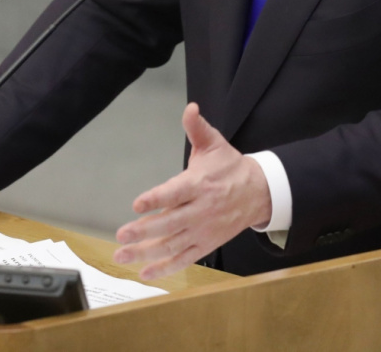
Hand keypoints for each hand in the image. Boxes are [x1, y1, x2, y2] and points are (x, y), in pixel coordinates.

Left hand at [113, 102, 271, 279]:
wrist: (259, 193)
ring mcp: (203, 231)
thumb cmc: (230, 167)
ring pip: (173, 245)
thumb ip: (197, 127)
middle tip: (121, 234)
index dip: (156, 199)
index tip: (137, 204)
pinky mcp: (206, 245)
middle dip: (144, 231)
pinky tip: (145, 273)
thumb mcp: (214, 143)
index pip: (175, 193)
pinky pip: (184, 259)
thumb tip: (190, 108)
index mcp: (199, 184)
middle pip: (170, 223)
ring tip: (123, 255)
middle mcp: (201, 210)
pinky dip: (165, 269)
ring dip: (146, 253)